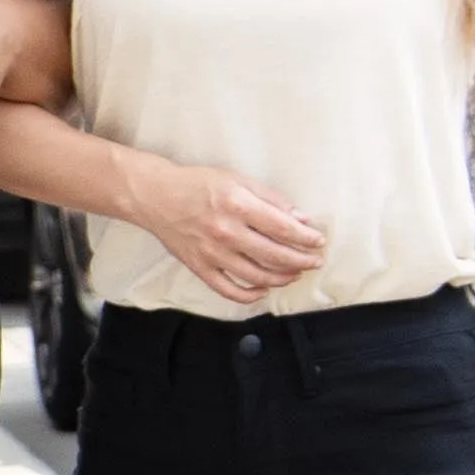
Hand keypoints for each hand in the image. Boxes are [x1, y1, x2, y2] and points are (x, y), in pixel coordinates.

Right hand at [134, 160, 326, 303]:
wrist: (155, 196)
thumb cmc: (197, 184)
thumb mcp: (237, 180)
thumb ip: (270, 199)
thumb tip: (300, 218)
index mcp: (238, 205)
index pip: (284, 228)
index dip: (306, 238)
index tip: (318, 241)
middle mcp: (226, 232)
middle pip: (275, 255)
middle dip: (301, 260)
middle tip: (314, 261)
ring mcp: (212, 253)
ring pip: (257, 276)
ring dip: (282, 278)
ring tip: (294, 274)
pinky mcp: (200, 267)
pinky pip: (228, 289)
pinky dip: (249, 294)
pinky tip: (262, 290)